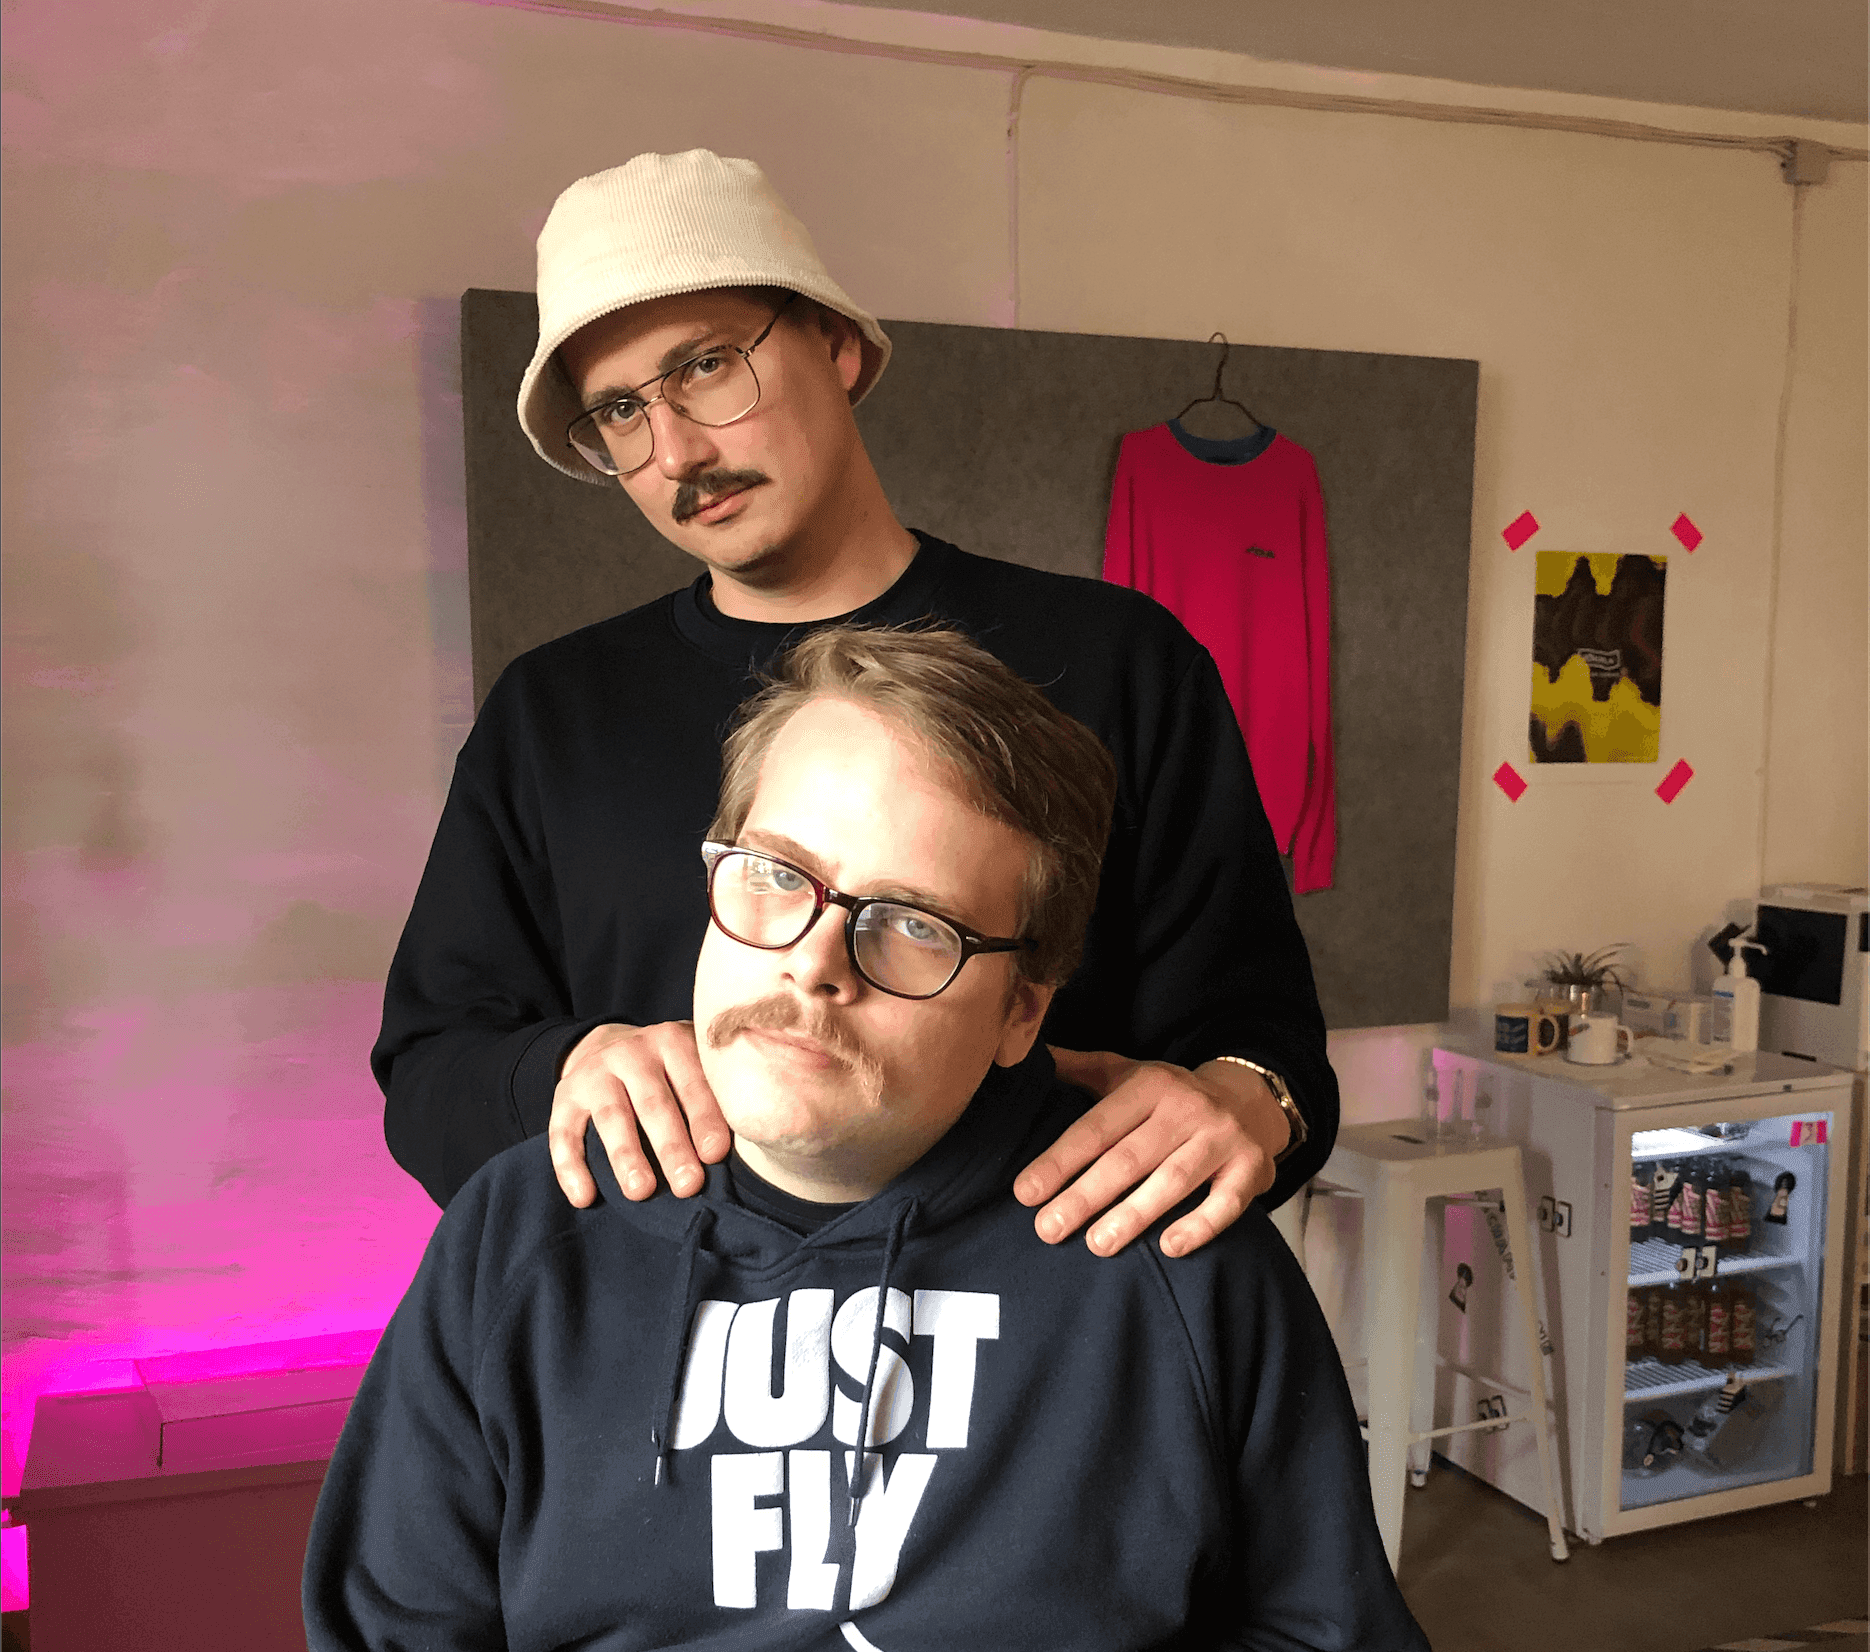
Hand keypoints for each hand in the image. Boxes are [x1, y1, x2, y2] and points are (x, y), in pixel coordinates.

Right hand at [548, 1021, 729, 1207]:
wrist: (609, 1046)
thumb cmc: (670, 1072)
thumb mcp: (693, 1065)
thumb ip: (716, 1093)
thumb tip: (752, 1146)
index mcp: (673, 1042)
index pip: (692, 1081)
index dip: (705, 1117)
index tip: (716, 1154)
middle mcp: (632, 1053)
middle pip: (653, 1103)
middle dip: (671, 1145)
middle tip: (688, 1184)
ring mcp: (595, 1073)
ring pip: (611, 1117)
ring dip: (626, 1156)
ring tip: (641, 1192)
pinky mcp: (564, 1096)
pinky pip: (563, 1133)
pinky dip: (570, 1167)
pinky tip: (584, 1197)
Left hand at [1015, 1047, 1288, 1257]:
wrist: (1250, 1099)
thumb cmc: (1170, 1096)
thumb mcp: (1127, 1073)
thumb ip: (1079, 1069)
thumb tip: (1024, 1055)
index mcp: (1150, 1085)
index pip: (1097, 1127)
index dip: (1059, 1160)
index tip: (1025, 1193)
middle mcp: (1186, 1108)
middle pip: (1129, 1157)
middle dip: (1085, 1195)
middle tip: (1049, 1229)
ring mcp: (1222, 1138)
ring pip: (1173, 1180)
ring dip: (1134, 1215)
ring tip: (1097, 1244)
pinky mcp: (1252, 1168)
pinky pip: (1226, 1201)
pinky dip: (1200, 1226)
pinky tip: (1170, 1247)